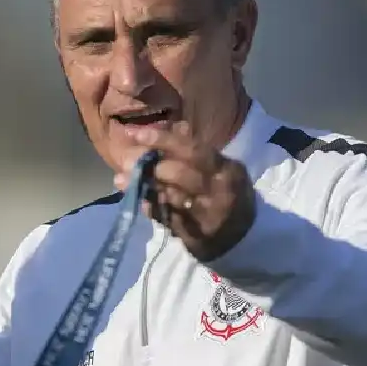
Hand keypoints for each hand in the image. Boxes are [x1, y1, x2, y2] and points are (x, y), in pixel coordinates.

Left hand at [113, 123, 256, 261]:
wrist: (246, 239)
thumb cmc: (228, 195)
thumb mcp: (220, 170)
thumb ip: (196, 151)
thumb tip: (175, 126)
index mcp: (227, 169)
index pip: (193, 149)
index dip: (163, 139)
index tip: (137, 133)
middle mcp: (220, 190)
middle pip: (179, 173)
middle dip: (149, 165)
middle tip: (125, 159)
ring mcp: (209, 215)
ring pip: (171, 196)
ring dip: (143, 186)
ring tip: (120, 179)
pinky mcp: (197, 235)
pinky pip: (168, 218)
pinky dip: (151, 207)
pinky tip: (137, 200)